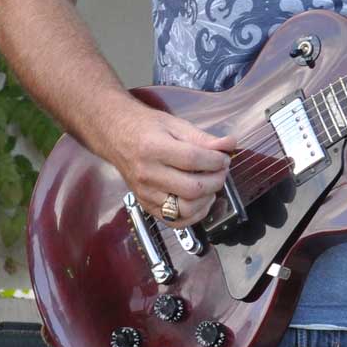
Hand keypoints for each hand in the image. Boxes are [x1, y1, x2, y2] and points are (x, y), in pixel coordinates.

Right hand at [94, 101, 236, 229]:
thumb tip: (229, 145)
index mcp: (153, 148)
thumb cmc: (146, 127)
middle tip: (221, 170)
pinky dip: (195, 215)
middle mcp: (147, 174)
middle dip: (216, 180)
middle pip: (192, 188)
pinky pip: (175, 221)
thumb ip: (203, 138)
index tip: (224, 157)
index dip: (216, 160)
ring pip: (186, 209)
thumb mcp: (175, 124)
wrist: (116, 136)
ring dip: (208, 199)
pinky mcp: (146, 206)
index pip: (193, 160)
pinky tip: (201, 200)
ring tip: (211, 184)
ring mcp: (145, 193)